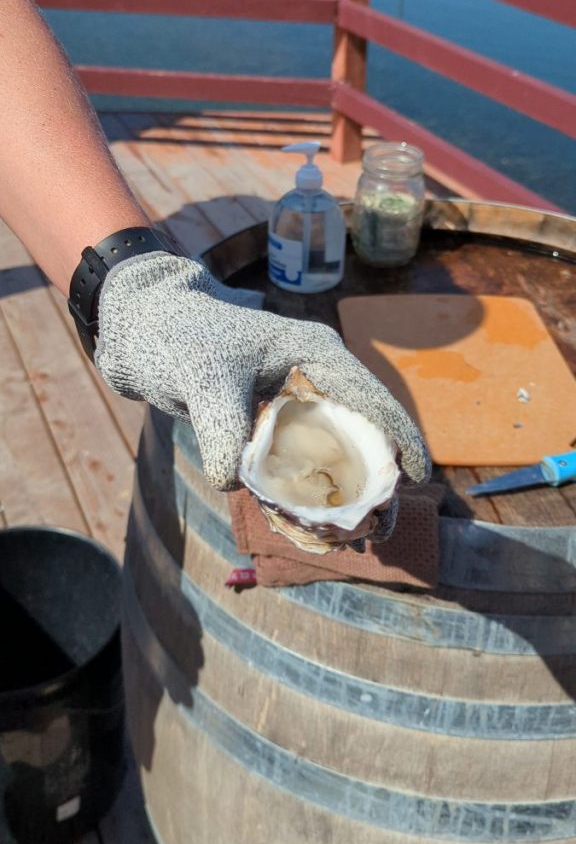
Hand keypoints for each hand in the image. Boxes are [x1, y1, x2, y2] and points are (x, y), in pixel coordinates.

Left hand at [95, 253, 429, 491]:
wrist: (145, 327)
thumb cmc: (183, 337)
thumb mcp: (205, 382)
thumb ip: (223, 430)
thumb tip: (235, 483)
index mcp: (316, 352)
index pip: (371, 397)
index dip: (400, 436)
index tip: (421, 475)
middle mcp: (314, 371)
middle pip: (360, 424)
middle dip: (374, 466)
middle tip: (381, 512)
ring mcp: (294, 392)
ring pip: (330, 441)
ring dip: (338, 477)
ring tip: (351, 517)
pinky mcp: (271, 412)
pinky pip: (300, 449)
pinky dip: (304, 477)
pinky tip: (303, 504)